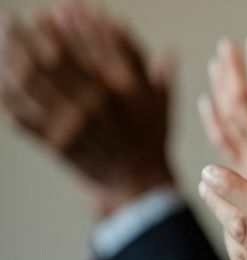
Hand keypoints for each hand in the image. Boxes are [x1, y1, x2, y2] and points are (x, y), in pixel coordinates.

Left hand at [0, 3, 172, 216]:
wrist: (136, 183)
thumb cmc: (149, 140)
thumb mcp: (159, 104)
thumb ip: (153, 70)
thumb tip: (143, 37)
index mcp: (113, 94)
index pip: (79, 51)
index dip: (58, 30)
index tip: (47, 12)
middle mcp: (88, 109)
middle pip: (46, 64)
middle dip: (24, 37)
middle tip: (10, 19)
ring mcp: (69, 127)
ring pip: (29, 87)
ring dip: (9, 60)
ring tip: (1, 41)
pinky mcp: (55, 144)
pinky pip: (22, 118)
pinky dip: (6, 97)